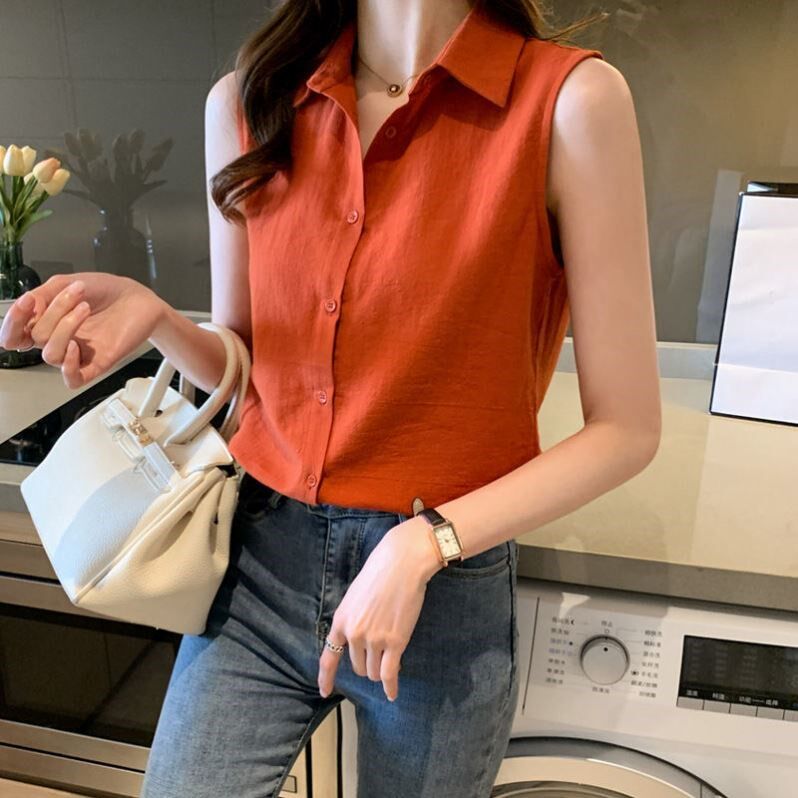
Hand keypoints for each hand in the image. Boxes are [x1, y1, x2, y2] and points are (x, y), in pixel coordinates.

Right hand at [0, 272, 164, 388]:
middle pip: (35, 338)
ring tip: (84, 308)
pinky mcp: (96, 363)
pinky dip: (70, 365)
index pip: (13, 334)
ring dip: (65, 328)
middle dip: (54, 312)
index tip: (29, 302)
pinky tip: (77, 346)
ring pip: (51, 355)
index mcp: (46, 321)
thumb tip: (24, 307)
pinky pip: (72, 378)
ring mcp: (76, 352)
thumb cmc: (107, 292)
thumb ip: (42, 296)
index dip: (13, 322)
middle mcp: (58, 339)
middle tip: (76, 294)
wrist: (139, 299)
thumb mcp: (66, 283)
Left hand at [317, 516, 441, 701]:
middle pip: (357, 666)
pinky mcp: (395, 642)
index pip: (328, 656)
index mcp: (341, 620)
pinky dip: (390, 687)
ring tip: (391, 657)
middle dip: (367, 664)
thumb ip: (353, 619)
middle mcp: (354, 633)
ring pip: (373, 671)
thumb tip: (357, 639)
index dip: (326, 677)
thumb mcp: (355, 596)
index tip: (324, 691)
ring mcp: (374, 639)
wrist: (401, 563)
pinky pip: (389, 673)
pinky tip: (392, 693)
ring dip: (380, 670)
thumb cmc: (380, 573)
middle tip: (380, 652)